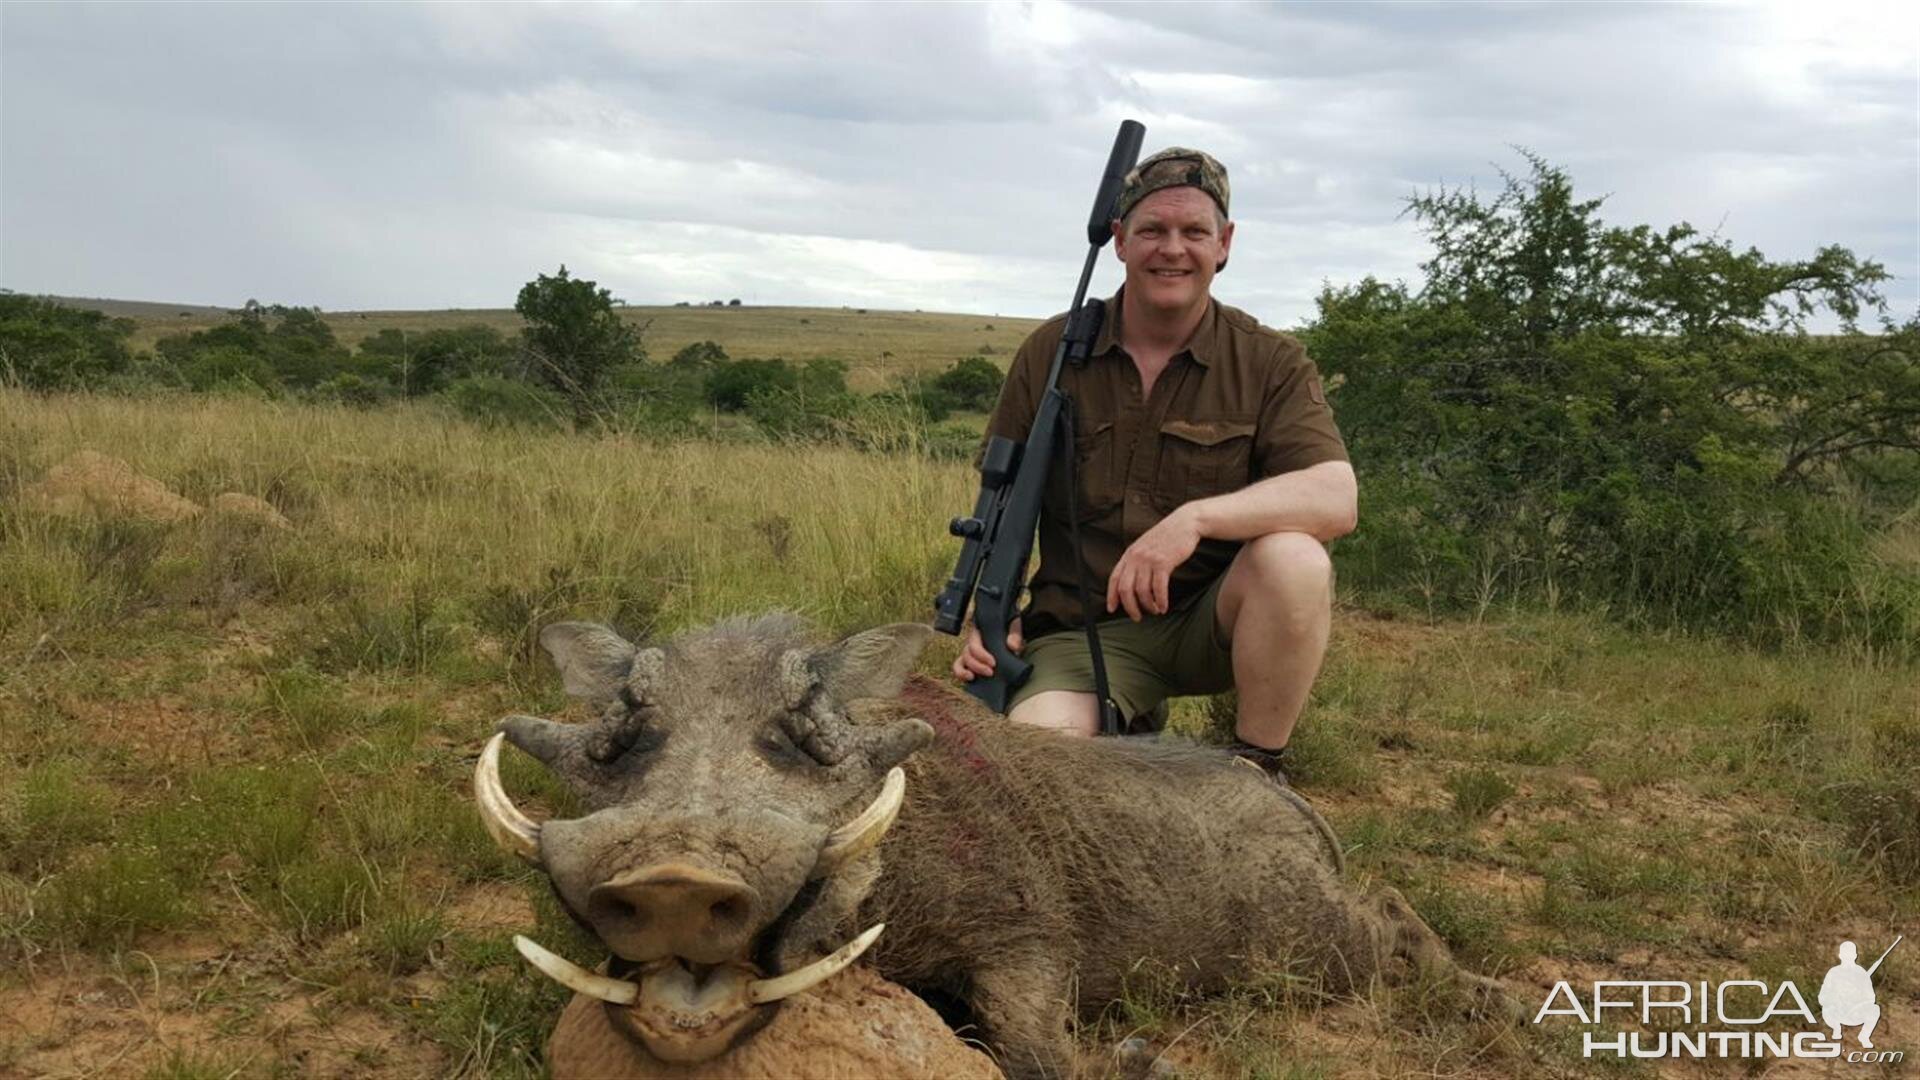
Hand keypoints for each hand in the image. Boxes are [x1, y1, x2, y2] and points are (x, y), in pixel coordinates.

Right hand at [952, 618, 1023, 681]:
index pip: (974, 644)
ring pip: (960, 662)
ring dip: (965, 671)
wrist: (1011, 637)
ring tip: (974, 678)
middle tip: (991, 673)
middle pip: (967, 654)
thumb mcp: (1014, 625)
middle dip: (977, 666)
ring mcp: (969, 653)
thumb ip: (1015, 634)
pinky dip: (961, 674)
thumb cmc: (1009, 628)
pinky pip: (959, 668)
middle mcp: (972, 643)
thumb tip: (1012, 646)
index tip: (993, 663)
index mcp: (980, 633)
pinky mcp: (969, 663)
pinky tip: (970, 679)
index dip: (981, 655)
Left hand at [1106, 505, 1201, 619]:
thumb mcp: (1145, 546)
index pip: (1114, 578)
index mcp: (1129, 554)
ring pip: (1142, 591)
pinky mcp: (1163, 562)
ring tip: (1154, 610)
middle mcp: (1136, 557)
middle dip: (1130, 607)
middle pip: (1125, 589)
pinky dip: (1160, 601)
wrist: (1184, 523)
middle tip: (1137, 617)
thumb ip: (1136, 561)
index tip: (1111, 609)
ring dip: (1148, 605)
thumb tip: (1131, 583)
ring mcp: (1149, 559)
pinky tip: (1163, 607)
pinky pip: (1159, 588)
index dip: (1111, 596)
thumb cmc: (1166, 538)